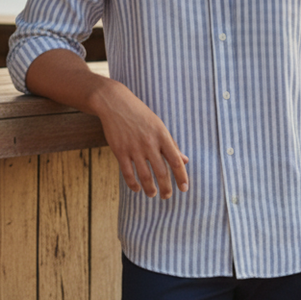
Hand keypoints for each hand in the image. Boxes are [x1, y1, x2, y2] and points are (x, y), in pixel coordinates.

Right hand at [92, 78, 188, 198]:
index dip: (182, 177)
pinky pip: (128, 173)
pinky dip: (133, 184)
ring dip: (150, 189)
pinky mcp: (120, 151)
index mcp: (162, 136)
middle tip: (167, 196)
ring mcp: (134, 148)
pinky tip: (137, 188)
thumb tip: (185, 161)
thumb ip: (171, 145)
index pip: (176, 161)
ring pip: (145, 176)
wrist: (115, 103)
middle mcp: (149, 143)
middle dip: (166, 188)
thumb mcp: (159, 126)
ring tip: (153, 194)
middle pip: (161, 172)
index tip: (184, 188)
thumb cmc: (140, 115)